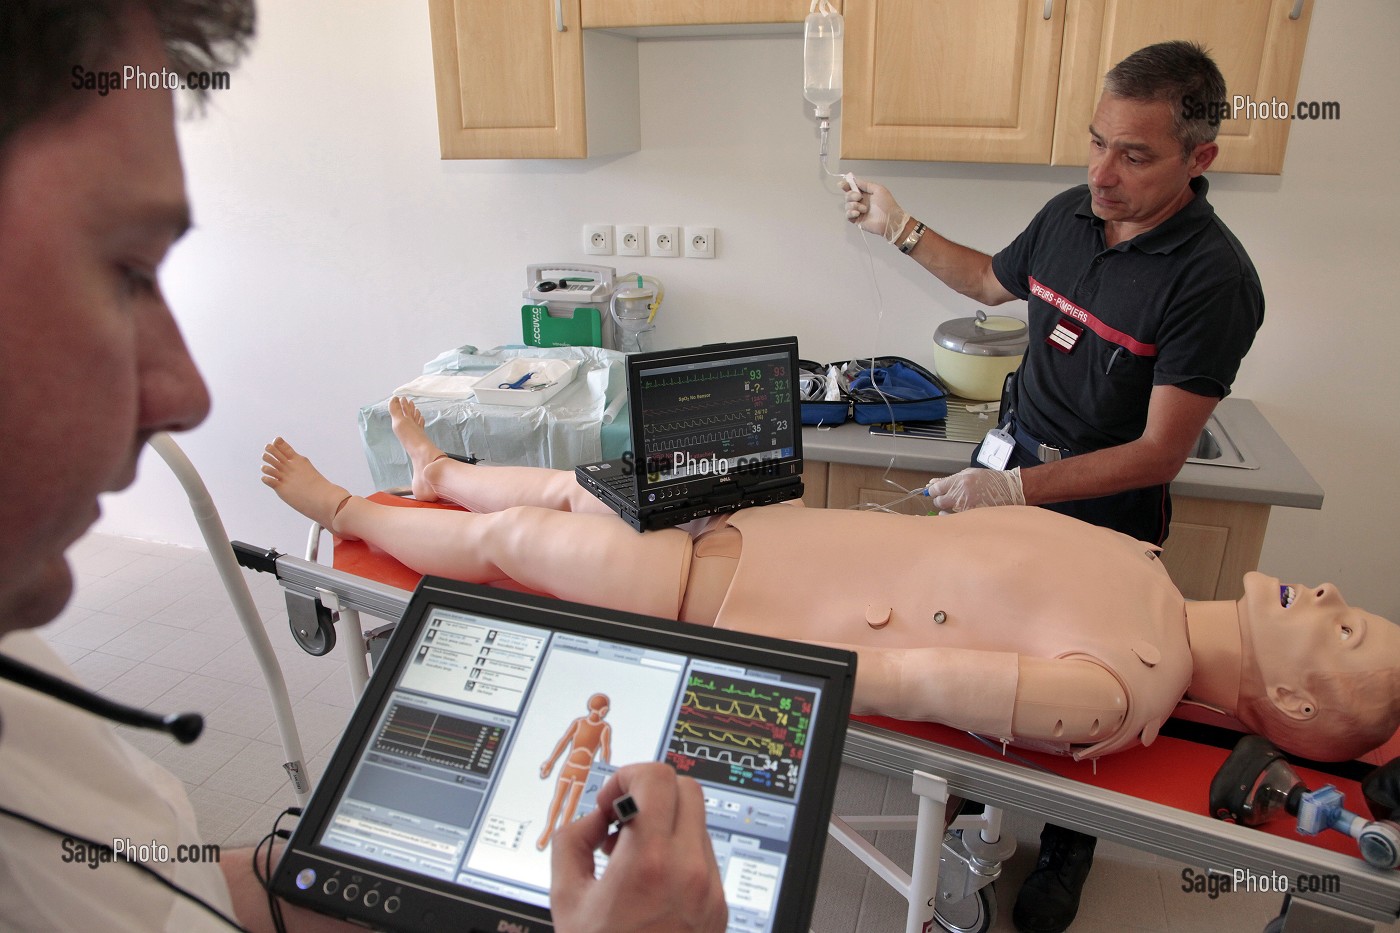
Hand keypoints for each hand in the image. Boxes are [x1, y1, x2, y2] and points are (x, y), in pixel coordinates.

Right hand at [550, 763, 726, 932]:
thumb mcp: (567, 900)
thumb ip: (571, 842)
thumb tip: (592, 818)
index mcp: (650, 863)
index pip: (657, 779)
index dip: (628, 776)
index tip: (610, 802)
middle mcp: (689, 869)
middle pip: (686, 787)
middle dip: (649, 792)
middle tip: (621, 819)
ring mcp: (710, 886)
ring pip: (697, 819)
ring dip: (664, 821)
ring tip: (631, 853)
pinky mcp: (720, 903)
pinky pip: (703, 853)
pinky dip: (677, 850)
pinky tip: (649, 878)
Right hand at [843, 174, 910, 243]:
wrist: (890, 219)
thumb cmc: (887, 203)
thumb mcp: (878, 189)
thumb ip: (866, 184)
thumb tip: (854, 180)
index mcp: (865, 193)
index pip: (852, 188)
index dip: (846, 186)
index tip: (841, 184)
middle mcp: (860, 201)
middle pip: (847, 196)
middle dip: (851, 195)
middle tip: (859, 197)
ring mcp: (858, 211)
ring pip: (847, 205)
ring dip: (853, 205)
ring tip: (864, 209)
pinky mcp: (856, 220)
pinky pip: (847, 215)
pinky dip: (851, 212)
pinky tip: (858, 213)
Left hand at [926, 467, 1024, 511]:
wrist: (1011, 490)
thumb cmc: (991, 481)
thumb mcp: (969, 474)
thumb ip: (949, 480)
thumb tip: (931, 484)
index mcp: (960, 481)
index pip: (935, 489)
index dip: (933, 491)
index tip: (935, 492)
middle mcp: (961, 495)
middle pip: (939, 502)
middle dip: (941, 501)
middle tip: (948, 500)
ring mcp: (966, 508)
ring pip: (946, 513)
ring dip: (948, 510)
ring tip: (958, 507)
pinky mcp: (972, 518)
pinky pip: (956, 520)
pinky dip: (955, 519)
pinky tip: (959, 516)